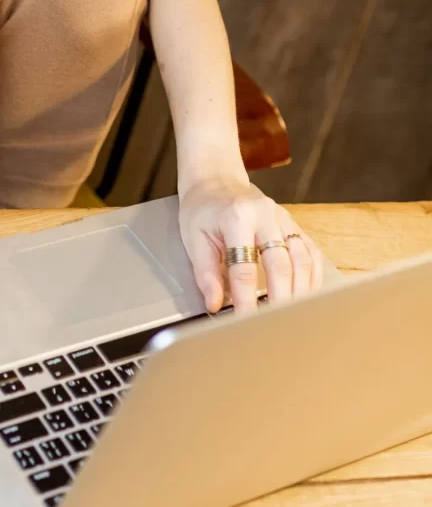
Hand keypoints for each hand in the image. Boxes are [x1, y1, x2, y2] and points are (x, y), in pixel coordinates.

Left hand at [178, 176, 324, 312]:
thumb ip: (205, 273)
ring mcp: (284, 218)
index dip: (246, 298)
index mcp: (237, 218)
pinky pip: (311, 251)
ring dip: (301, 290)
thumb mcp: (193, 239)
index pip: (244, 267)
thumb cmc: (202, 211)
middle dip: (281, 298)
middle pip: (281, 264)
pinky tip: (307, 294)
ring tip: (295, 316)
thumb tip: (215, 304)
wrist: (216, 181)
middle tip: (276, 325)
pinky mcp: (294, 223)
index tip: (245, 321)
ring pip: (303, 258)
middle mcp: (266, 216)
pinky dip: (312, 276)